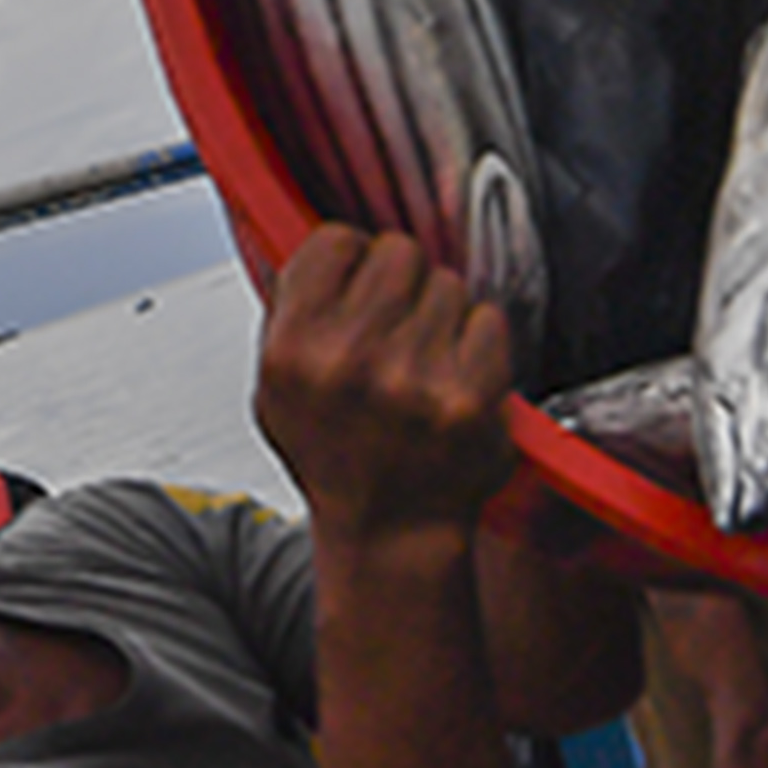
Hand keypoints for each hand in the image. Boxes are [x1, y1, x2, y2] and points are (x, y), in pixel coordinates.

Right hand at [252, 225, 515, 544]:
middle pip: (399, 251)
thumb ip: (292, 309)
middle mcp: (349, 361)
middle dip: (402, 282)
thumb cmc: (338, 454)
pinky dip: (478, 342)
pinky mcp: (469, 395)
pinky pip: (488, 319)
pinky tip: (454, 377)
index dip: (352, 259)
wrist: (390, 531)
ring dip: (441, 314)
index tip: (357, 285)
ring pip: (448, 284)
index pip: (337, 240)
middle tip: (397, 325)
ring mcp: (413, 378)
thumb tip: (323, 235)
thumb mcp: (278, 386)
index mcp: (293, 351)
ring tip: (423, 362)